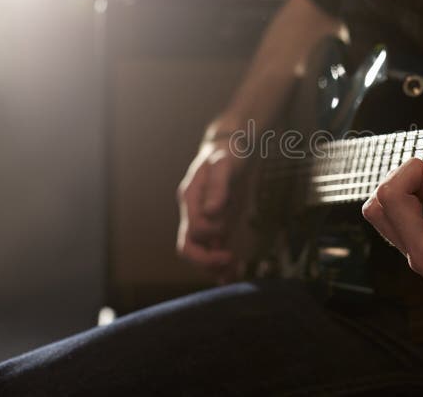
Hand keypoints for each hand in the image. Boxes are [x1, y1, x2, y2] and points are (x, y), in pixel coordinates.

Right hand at [176, 130, 250, 282]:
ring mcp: (204, 219)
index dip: (210, 239)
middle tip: (229, 263)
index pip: (192, 230)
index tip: (228, 241)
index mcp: (190, 198)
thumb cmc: (226, 153)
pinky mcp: (217, 223)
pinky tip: (232, 273)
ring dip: (214, 266)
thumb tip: (211, 211)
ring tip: (234, 276)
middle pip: (188, 246)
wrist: (231, 147)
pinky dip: (220, 262)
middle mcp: (193, 211)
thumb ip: (218, 187)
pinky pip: (214, 247)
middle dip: (206, 261)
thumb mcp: (224, 163)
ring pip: (200, 251)